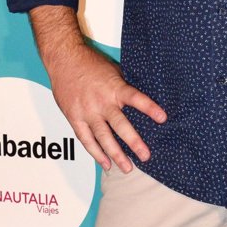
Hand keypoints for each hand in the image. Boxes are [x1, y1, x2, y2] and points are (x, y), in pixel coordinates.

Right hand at [29, 5, 165, 171]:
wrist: (64, 59)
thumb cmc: (90, 63)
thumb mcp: (113, 71)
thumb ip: (125, 87)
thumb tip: (141, 101)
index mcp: (114, 88)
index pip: (135, 98)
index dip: (149, 108)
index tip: (163, 118)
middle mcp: (101, 102)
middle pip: (120, 125)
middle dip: (134, 142)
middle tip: (145, 156)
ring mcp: (87, 112)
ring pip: (103, 137)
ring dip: (115, 154)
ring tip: (127, 168)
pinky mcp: (74, 118)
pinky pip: (86, 139)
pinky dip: (95, 153)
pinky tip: (105, 163)